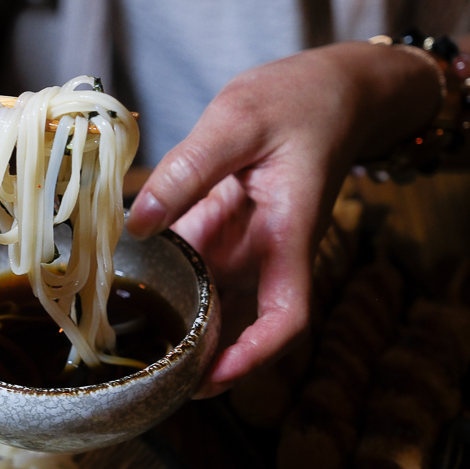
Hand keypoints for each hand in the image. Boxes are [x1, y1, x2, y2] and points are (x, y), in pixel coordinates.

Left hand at [126, 43, 439, 397]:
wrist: (336, 89)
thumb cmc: (301, 99)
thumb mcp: (237, 120)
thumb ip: (188, 169)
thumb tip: (137, 223)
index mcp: (288, 233)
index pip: (286, 317)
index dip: (254, 357)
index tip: (212, 379)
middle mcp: (272, 251)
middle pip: (245, 324)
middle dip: (204, 357)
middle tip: (148, 376)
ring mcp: (254, 243)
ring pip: (220, 300)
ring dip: (186, 324)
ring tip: (133, 342)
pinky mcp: (236, 228)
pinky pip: (204, 264)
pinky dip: (175, 279)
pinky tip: (137, 280)